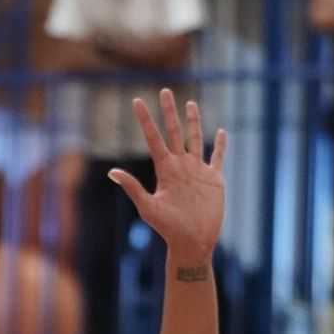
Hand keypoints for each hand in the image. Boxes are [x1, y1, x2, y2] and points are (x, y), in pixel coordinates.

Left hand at [107, 91, 226, 266]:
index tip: (137, 101)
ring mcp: (197, 171)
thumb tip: (111, 172)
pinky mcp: (214, 179)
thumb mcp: (148, 207)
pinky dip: (221, 145)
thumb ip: (132, 188)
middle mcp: (180, 166)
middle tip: (165, 90)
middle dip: (169, 112)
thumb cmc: (168, 229)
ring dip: (193, 121)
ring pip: (195, 138)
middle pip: (174, 132)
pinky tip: (221, 132)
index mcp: (165, 169)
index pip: (154, 138)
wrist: (192, 243)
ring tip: (190, 103)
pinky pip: (218, 157)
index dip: (145, 120)